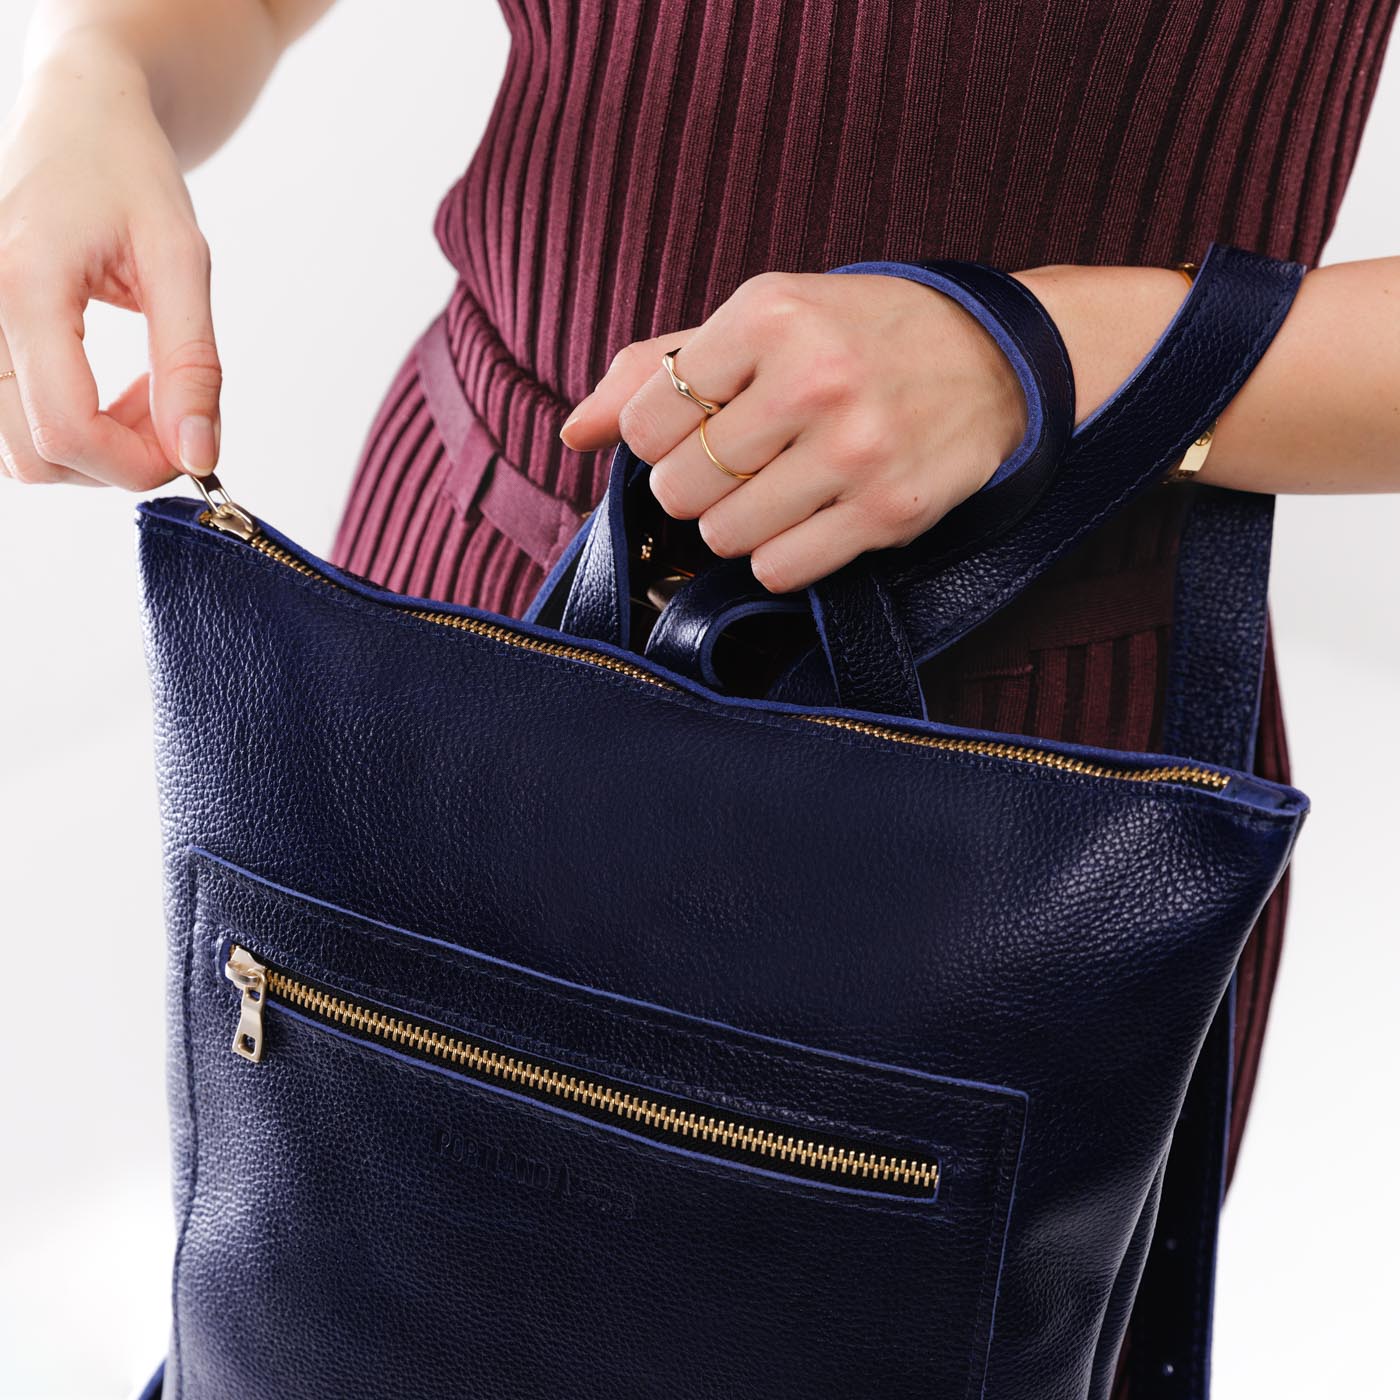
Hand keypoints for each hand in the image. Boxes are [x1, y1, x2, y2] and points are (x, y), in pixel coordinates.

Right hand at [0, 34, 220, 487]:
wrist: (78, 118)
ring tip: (145, 391)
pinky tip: (111, 391)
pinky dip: (73, 432)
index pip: (66, 430)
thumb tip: (198, 455)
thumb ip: (193, 365)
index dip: (138, 462)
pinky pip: (15, 428)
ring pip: (23, 453)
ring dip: (97, 450)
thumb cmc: (128, 173)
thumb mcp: (181, 261)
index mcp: (22, 287)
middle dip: (121, 459)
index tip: (191, 444)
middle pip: (37, 455)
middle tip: (173, 408)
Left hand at [558, 270, 1026, 591]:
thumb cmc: (859, 337)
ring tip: (776, 488)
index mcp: (768, 315)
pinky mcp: (888, 509)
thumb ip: (659, 368)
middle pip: (680, 487)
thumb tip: (573, 432)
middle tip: (739, 463)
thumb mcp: (762, 320)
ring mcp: (855, 450)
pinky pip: (781, 569)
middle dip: (696, 485)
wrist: (992, 358)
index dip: (659, 438)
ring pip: (725, 536)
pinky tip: (806, 518)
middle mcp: (812, 379)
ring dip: (738, 524)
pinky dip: (779, 555)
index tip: (697, 428)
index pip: (648, 421)